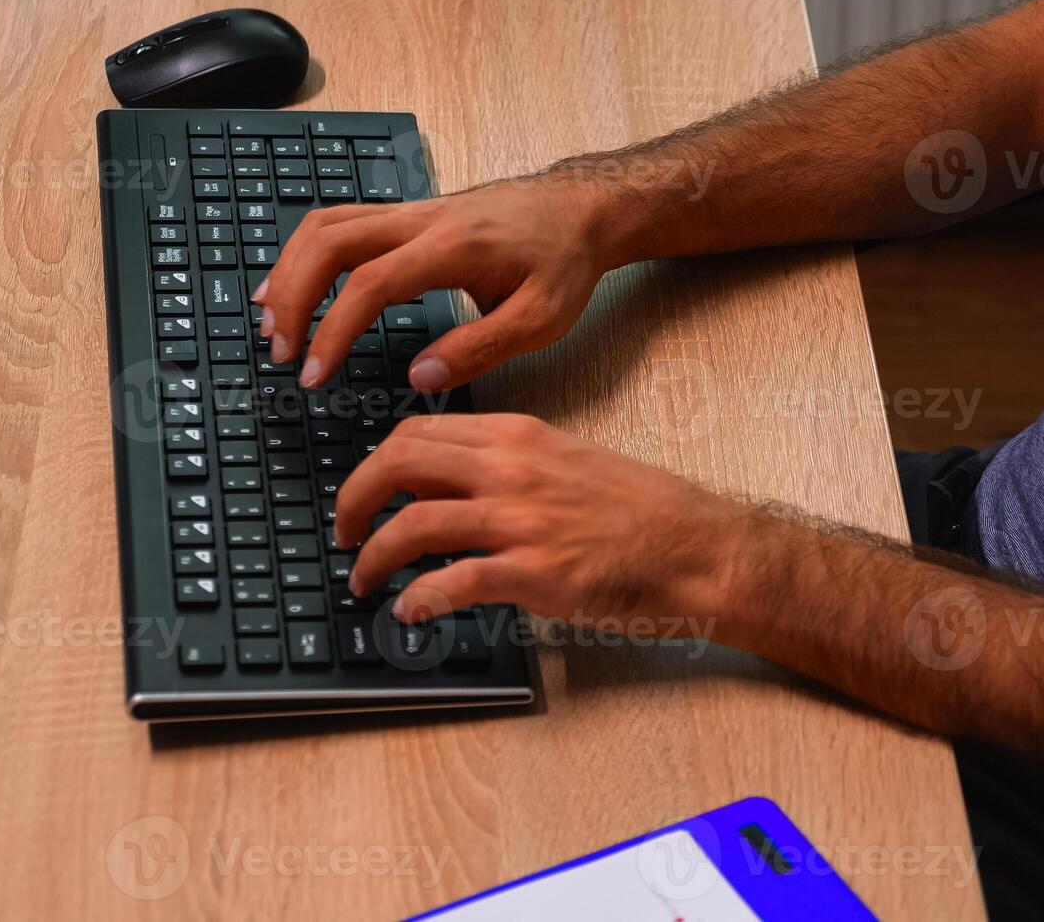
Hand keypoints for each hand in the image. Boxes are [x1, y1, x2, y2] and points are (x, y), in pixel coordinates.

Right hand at [252, 179, 622, 393]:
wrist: (579, 210)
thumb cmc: (564, 261)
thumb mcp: (541, 319)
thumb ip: (480, 349)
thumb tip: (421, 375)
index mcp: (453, 247)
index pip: (370, 284)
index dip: (333, 329)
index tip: (315, 372)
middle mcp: (423, 220)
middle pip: (329, 240)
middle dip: (293, 296)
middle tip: (282, 350)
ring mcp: (412, 212)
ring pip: (326, 224)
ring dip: (290, 270)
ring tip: (273, 323)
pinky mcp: (408, 216)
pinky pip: (341, 224)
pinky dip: (307, 255)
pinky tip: (296, 287)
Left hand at [336, 414, 762, 628]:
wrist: (699, 548)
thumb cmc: (645, 512)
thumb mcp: (570, 462)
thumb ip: (510, 466)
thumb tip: (453, 487)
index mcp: (519, 436)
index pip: (418, 431)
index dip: (376, 462)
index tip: (366, 490)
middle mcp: (511, 469)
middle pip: (398, 464)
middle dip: (354, 499)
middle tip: (344, 531)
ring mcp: (520, 521)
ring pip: (412, 525)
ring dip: (373, 557)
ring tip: (363, 580)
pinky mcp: (534, 574)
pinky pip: (451, 583)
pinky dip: (417, 600)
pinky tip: (409, 613)